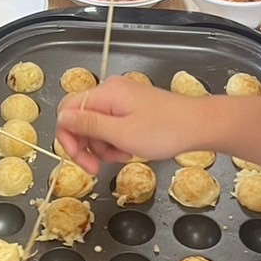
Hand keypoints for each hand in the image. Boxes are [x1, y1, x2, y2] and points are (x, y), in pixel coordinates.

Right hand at [55, 77, 204, 172]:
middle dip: (86, 145)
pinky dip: (115, 141)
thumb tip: (62, 118)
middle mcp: (110, 92)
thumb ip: (89, 125)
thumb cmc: (164, 131)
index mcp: (105, 94)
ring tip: (122, 156)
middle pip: (80, 119)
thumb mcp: (122, 134)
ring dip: (103, 146)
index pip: (67, 110)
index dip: (67, 137)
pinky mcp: (132, 108)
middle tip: (97, 169)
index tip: (79, 160)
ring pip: (96, 126)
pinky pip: (112, 126)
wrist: (199, 125)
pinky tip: (129, 150)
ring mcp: (122, 99)